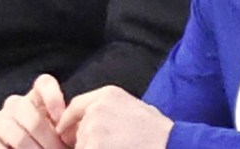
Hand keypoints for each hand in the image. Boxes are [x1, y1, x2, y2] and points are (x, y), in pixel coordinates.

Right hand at [0, 74, 68, 148]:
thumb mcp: (58, 140)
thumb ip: (67, 132)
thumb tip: (76, 133)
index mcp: (37, 102)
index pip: (43, 84)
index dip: (52, 97)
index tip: (60, 120)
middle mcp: (14, 106)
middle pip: (25, 108)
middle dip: (44, 136)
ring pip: (11, 128)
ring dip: (29, 148)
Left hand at [56, 86, 171, 148]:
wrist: (173, 145)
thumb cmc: (160, 134)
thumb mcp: (136, 107)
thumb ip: (110, 110)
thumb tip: (93, 120)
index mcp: (108, 95)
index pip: (76, 106)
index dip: (69, 122)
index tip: (66, 133)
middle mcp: (97, 108)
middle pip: (77, 129)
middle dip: (84, 142)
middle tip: (105, 146)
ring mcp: (94, 129)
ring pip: (81, 146)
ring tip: (119, 148)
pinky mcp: (93, 147)